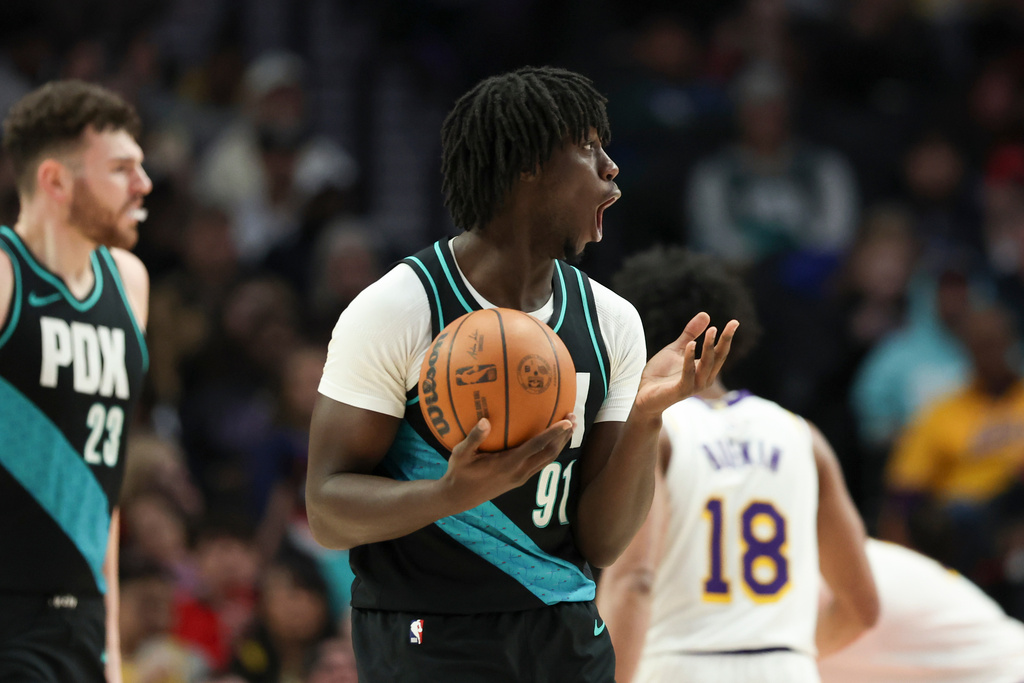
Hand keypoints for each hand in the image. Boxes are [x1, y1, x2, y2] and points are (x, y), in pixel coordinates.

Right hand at [441, 417, 573, 509]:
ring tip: (570, 427)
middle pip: (549, 453)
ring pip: (548, 459)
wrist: (459, 498)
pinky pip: (541, 463)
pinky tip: (551, 441)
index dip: (553, 433)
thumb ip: (473, 438)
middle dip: (564, 436)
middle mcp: (519, 472)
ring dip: (560, 444)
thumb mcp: (460, 455)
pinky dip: (550, 450)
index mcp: (508, 464)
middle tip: (573, 417)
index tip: (566, 421)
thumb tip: (485, 421)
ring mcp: (521, 477)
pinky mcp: (519, 480)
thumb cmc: (458, 473)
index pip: (537, 446)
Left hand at [634, 312, 738, 418]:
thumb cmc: (662, 374)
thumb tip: (706, 314)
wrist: (645, 395)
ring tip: (712, 329)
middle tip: (733, 323)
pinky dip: (689, 359)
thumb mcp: (677, 349)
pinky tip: (691, 344)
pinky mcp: (680, 390)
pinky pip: (687, 374)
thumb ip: (690, 333)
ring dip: (709, 347)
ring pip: (706, 365)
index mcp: (705, 369)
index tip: (735, 322)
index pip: (720, 352)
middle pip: (718, 357)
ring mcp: (694, 386)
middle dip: (725, 340)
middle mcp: (704, 379)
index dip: (727, 337)